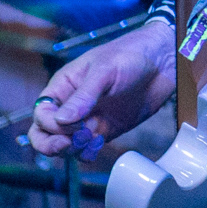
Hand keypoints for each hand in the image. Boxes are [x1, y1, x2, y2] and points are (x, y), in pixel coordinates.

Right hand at [28, 22, 175, 159]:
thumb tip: (61, 120)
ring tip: (91, 140)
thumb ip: (84, 95)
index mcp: (65, 86)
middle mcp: (72, 105)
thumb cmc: (131, 54)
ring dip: (72, 150)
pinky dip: (87, 153)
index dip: (49, 124)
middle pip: (45, 133)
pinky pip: (87, 149)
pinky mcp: (105, 130)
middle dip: (50, 144)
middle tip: (67, 145)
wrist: (164, 61)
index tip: (70, 124)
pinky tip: (98, 144)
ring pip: (65, 145)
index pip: (42, 112)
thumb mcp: (106, 70)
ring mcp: (88, 119)